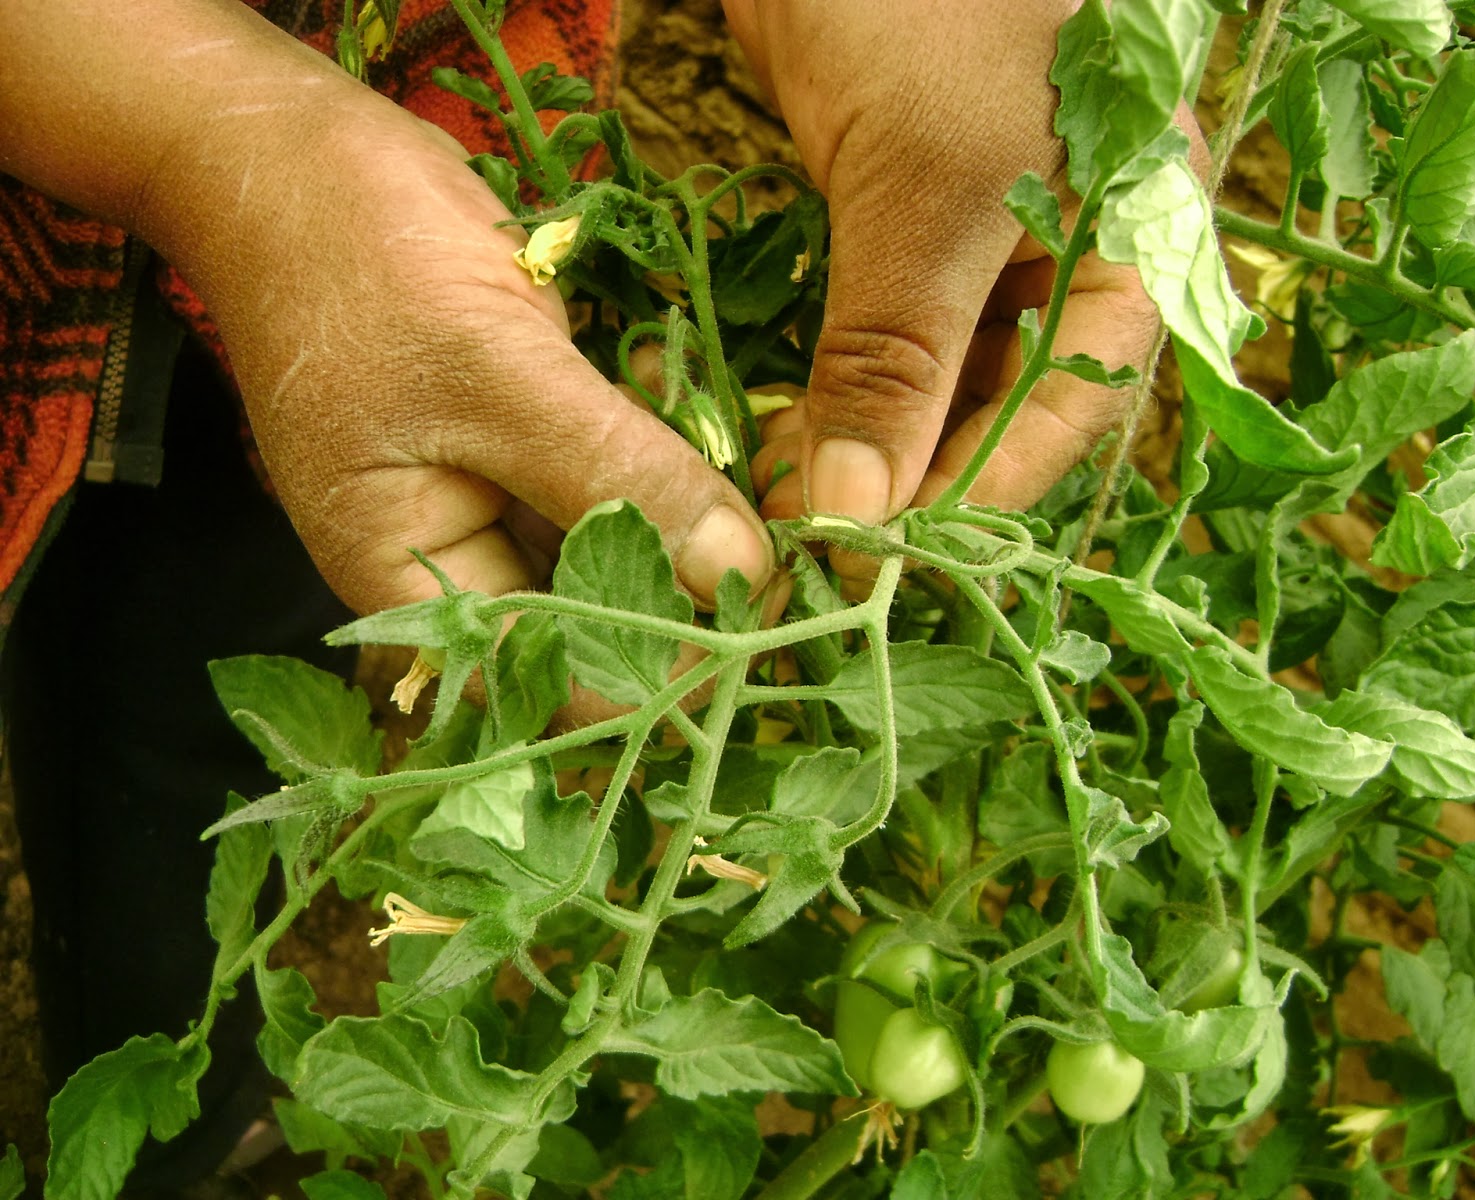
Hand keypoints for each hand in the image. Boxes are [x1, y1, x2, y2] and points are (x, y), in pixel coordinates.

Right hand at [1, 1, 772, 616]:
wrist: (292, 154)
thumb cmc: (359, 262)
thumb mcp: (496, 373)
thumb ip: (619, 479)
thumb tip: (743, 575)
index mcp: (416, 582)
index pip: (555, 682)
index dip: (664, 680)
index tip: (779, 645)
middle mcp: (460, 561)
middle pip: (596, 623)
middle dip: (697, 594)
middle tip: (807, 561)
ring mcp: (496, 499)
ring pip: (621, 548)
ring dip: (699, 520)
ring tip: (787, 492)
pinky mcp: (532, 440)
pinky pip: (619, 476)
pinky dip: (672, 452)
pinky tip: (730, 420)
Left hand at [724, 2, 1198, 564]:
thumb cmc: (928, 7)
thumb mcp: (925, 197)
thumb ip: (897, 360)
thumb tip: (857, 514)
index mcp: (1136, 243)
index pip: (1074, 406)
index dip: (984, 489)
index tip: (892, 552)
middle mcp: (1071, 253)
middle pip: (1005, 404)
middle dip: (915, 473)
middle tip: (827, 539)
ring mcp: (986, 238)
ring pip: (938, 376)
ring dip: (867, 439)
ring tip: (795, 493)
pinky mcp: (903, 222)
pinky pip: (882, 330)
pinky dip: (838, 383)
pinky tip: (790, 428)